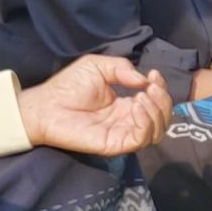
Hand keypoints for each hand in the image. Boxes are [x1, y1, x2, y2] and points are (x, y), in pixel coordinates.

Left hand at [19, 55, 172, 157]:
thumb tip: (144, 81)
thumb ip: (123, 69)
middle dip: (164, 101)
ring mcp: (122, 133)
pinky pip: (141, 139)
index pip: (155, 102)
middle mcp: (127, 121)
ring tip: (143, 96)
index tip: (153, 75)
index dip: (160, 88)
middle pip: (162, 119)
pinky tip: (136, 105)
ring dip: (158, 112)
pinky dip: (146, 122)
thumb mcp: (98, 66)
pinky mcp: (115, 144)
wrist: (47, 105)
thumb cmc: (68, 86)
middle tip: (152, 87)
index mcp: (125, 104)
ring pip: (157, 132)